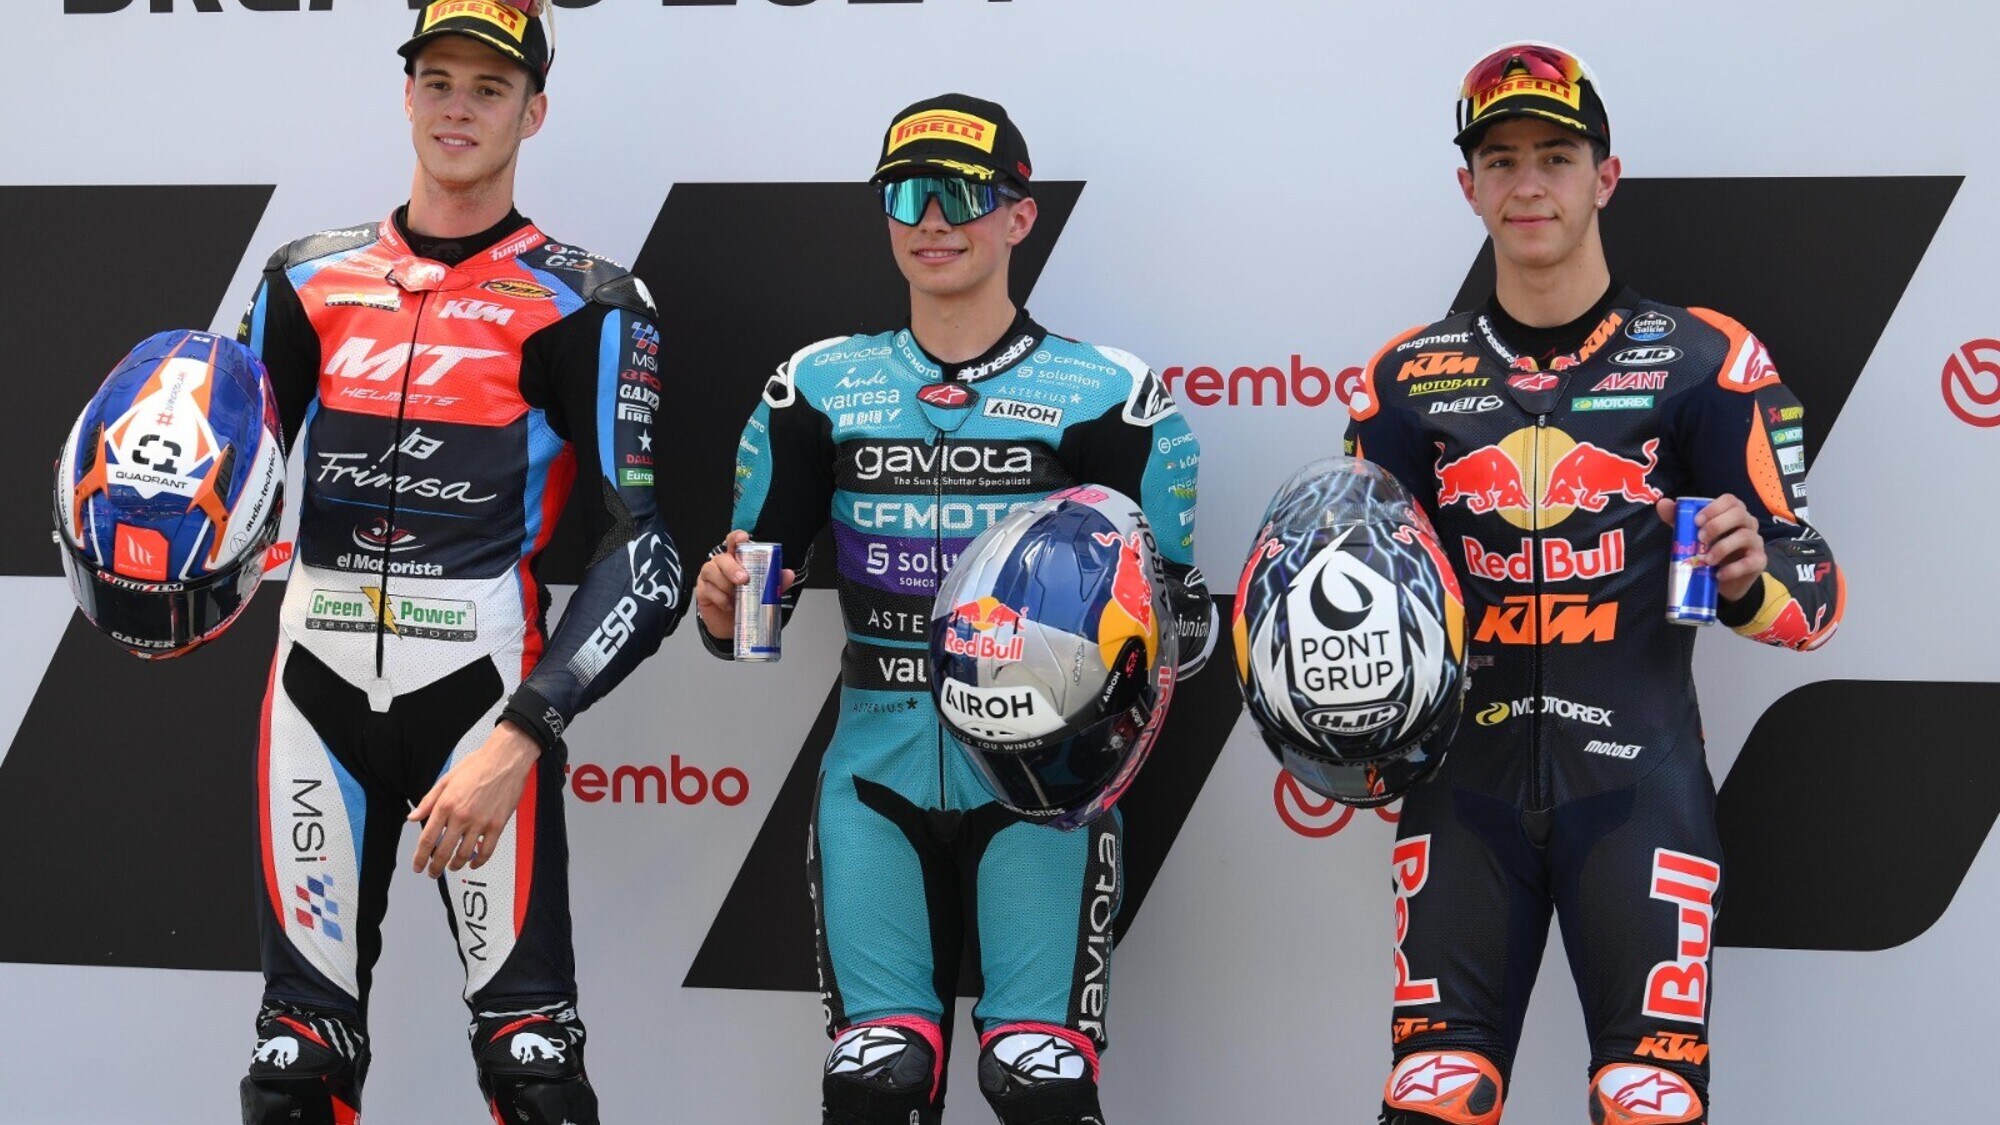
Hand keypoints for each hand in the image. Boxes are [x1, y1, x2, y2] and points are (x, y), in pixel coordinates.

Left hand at [408, 720, 540, 877]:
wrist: (505, 759)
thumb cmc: (478, 765)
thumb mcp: (446, 779)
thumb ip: (428, 801)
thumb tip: (413, 818)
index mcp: (445, 805)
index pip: (427, 839)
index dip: (420, 857)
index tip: (418, 866)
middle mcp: (461, 816)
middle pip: (443, 851)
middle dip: (435, 867)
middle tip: (433, 873)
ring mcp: (480, 822)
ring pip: (464, 854)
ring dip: (455, 865)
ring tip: (452, 867)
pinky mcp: (497, 825)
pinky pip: (487, 850)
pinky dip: (479, 861)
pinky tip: (474, 863)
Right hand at [694, 530, 796, 640]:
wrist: (732, 627)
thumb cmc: (745, 603)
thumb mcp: (763, 593)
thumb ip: (775, 582)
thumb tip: (788, 574)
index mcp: (737, 560)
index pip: (734, 542)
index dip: (737, 537)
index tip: (743, 538)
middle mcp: (721, 565)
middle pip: (722, 558)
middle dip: (732, 568)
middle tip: (743, 580)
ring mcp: (710, 577)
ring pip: (712, 571)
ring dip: (725, 584)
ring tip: (735, 597)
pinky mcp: (702, 590)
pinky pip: (708, 590)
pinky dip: (720, 598)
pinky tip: (729, 606)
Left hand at [1654, 494, 1765, 602]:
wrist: (1723, 578)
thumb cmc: (1708, 549)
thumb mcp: (1691, 533)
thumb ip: (1678, 518)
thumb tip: (1662, 503)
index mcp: (1732, 512)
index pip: (1730, 500)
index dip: (1714, 507)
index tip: (1697, 521)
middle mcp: (1748, 523)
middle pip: (1739, 514)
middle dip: (1717, 525)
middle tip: (1700, 539)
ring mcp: (1755, 542)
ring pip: (1744, 536)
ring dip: (1722, 547)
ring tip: (1706, 560)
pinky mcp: (1759, 561)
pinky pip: (1750, 561)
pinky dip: (1732, 569)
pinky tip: (1718, 574)